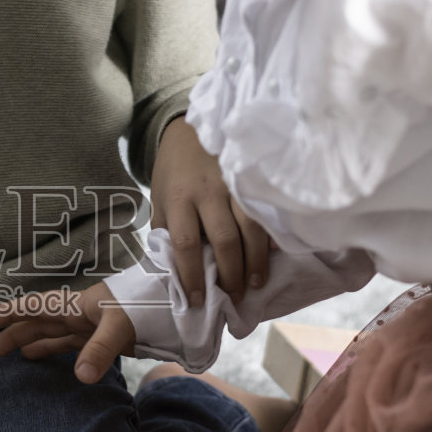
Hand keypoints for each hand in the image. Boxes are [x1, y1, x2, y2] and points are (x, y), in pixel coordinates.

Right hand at [0, 281, 135, 383]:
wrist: (175, 302)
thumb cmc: (145, 303)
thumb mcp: (121, 325)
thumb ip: (100, 350)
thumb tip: (80, 377)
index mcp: (77, 305)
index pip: (37, 308)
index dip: (12, 312)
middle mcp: (79, 314)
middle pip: (39, 324)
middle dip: (14, 334)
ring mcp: (90, 327)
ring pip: (52, 335)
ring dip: (31, 343)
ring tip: (9, 355)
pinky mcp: (103, 339)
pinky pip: (71, 345)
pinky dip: (55, 351)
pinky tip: (42, 358)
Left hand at [151, 117, 270, 304]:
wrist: (189, 132)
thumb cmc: (173, 174)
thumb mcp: (159, 201)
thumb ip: (166, 233)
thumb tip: (173, 272)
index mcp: (178, 199)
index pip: (185, 244)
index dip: (192, 275)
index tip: (198, 299)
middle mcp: (207, 192)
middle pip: (224, 239)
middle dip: (232, 274)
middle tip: (236, 297)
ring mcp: (233, 184)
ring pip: (251, 227)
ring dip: (255, 260)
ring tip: (256, 283)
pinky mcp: (251, 179)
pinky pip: (266, 211)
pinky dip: (271, 236)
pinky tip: (273, 254)